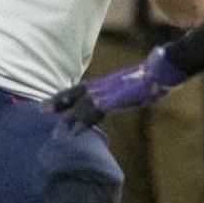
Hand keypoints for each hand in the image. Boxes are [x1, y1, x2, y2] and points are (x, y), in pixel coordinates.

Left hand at [47, 46, 187, 128]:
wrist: (163, 69)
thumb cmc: (156, 76)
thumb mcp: (139, 85)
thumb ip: (133, 91)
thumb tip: (142, 93)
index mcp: (108, 82)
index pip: (83, 88)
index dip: (67, 95)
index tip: (54, 102)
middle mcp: (104, 85)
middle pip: (76, 92)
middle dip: (59, 101)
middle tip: (41, 109)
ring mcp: (108, 92)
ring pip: (81, 105)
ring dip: (67, 118)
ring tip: (56, 132)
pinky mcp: (114, 100)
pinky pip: (94, 113)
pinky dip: (82, 123)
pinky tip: (74, 133)